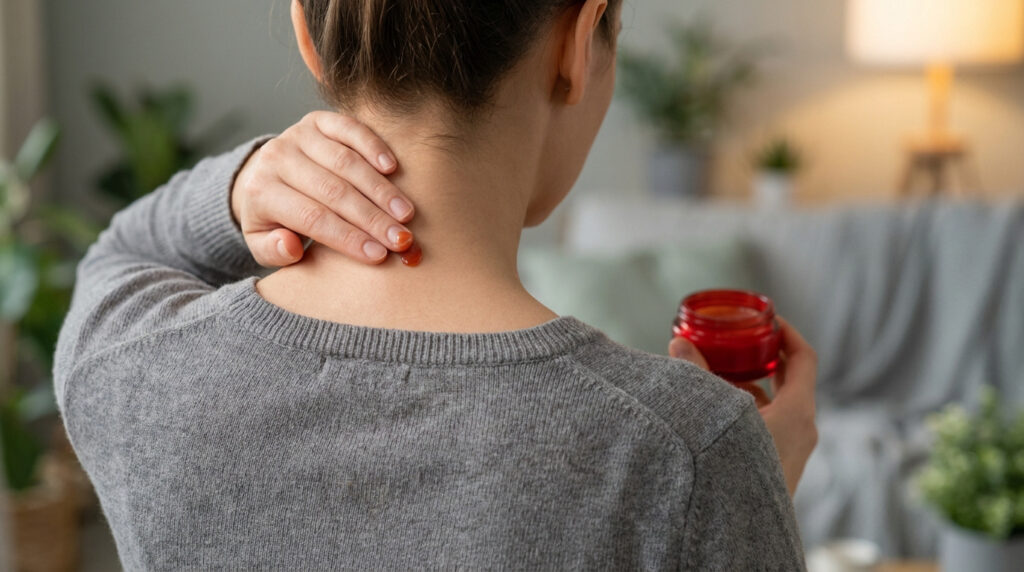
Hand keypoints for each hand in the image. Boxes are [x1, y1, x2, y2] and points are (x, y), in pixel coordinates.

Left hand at [231, 111, 415, 266]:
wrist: (264, 175)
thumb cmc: (272, 218)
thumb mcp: (261, 242)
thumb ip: (272, 251)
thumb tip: (289, 247)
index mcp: (261, 191)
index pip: (312, 218)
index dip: (348, 237)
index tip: (379, 255)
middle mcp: (276, 158)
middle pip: (333, 191)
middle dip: (372, 218)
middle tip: (401, 239)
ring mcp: (298, 135)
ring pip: (346, 163)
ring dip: (380, 189)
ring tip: (405, 213)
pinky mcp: (318, 120)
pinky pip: (349, 130)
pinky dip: (373, 146)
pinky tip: (393, 168)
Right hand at [669, 318, 818, 495]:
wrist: (737, 532)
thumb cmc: (732, 468)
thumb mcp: (714, 412)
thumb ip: (696, 373)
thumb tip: (680, 341)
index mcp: (798, 412)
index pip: (804, 358)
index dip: (787, 333)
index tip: (766, 321)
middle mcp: (802, 430)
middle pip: (789, 381)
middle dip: (762, 359)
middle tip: (738, 342)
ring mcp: (791, 452)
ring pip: (775, 407)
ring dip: (748, 387)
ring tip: (716, 375)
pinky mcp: (775, 469)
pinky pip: (767, 429)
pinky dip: (745, 413)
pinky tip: (714, 412)